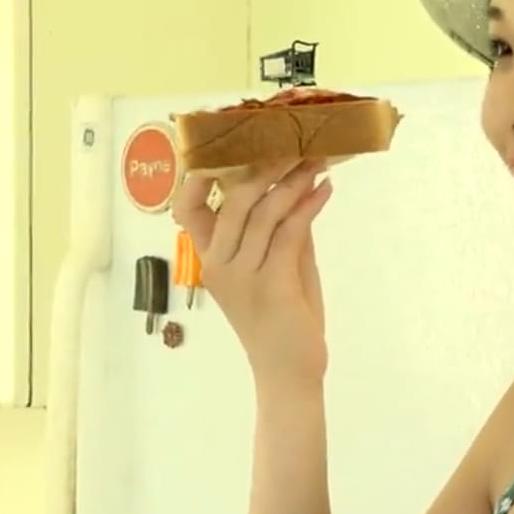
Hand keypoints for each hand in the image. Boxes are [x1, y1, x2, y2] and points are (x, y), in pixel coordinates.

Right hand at [171, 159, 333, 385]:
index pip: (188, 208)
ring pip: (264, 211)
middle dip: (264, 164)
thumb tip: (297, 183)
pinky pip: (290, 232)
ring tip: (318, 160)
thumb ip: (282, 228)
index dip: (198, 174)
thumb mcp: (279, 266)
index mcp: (211, 258)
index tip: (224, 142)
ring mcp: (243, 274)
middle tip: (293, 141)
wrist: (288, 372)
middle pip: (234, 199)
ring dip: (294, 180)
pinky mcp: (272, 283)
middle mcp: (220, 262)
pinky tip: (325, 189)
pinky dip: (309, 205)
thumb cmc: (282, 319)